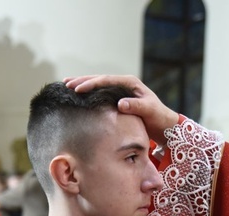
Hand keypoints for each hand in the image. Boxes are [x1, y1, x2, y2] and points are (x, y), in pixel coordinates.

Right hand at [63, 75, 178, 145]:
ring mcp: (120, 90)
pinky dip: (88, 93)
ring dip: (82, 84)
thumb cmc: (157, 117)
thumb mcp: (149, 111)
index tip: (78, 89)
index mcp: (130, 83)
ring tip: (66, 85)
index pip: (106, 80)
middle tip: (66, 84)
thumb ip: (136, 106)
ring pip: (97, 84)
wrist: (163, 123)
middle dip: (82, 81)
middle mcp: (123, 84)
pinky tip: (78, 95)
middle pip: (99, 79)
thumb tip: (120, 103)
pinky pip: (100, 93)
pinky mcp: (117, 98)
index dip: (91, 84)